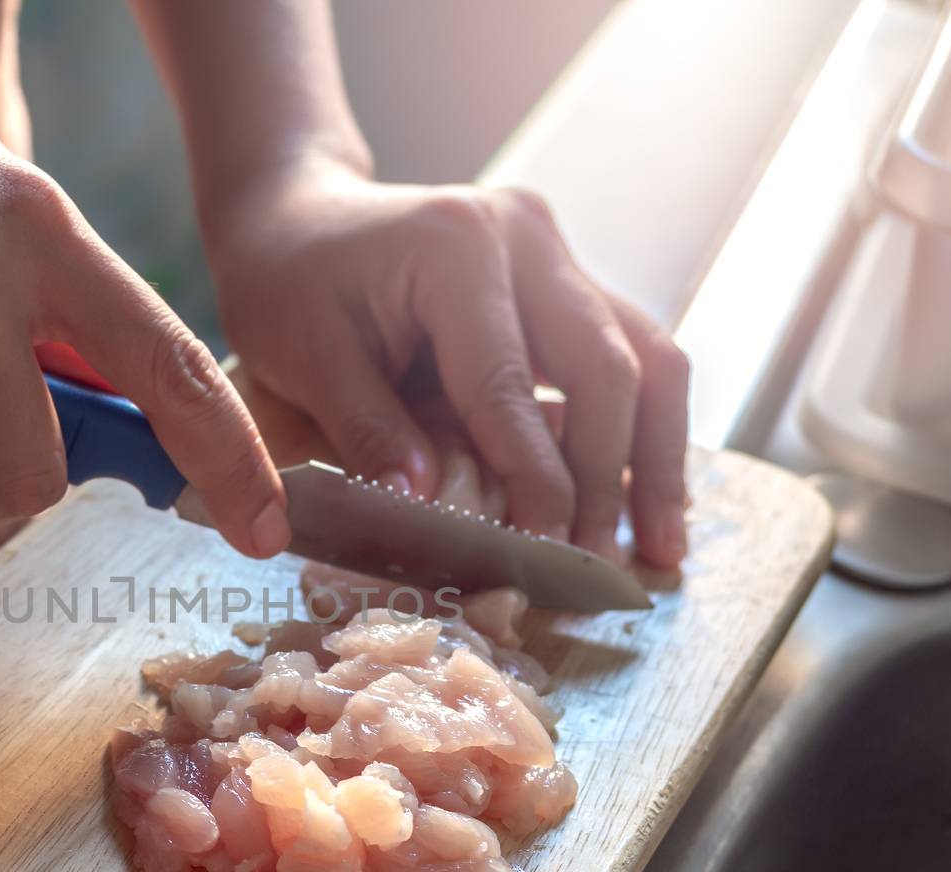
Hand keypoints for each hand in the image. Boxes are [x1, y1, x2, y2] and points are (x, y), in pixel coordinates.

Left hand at [202, 163, 687, 565]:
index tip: (544, 554)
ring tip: (662, 547)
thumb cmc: (289, 283)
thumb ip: (368, 430)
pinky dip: (642, 429)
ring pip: (645, 358)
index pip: (509, 384)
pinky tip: (645, 498)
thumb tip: (427, 507)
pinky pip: (629, 355)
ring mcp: (556, 255)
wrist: (299, 219)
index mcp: (456, 246)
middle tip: (598, 572)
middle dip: (608, 480)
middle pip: (608, 367)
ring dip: (656, 458)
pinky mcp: (566, 281)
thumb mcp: (306, 355)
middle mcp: (525, 238)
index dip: (534, 478)